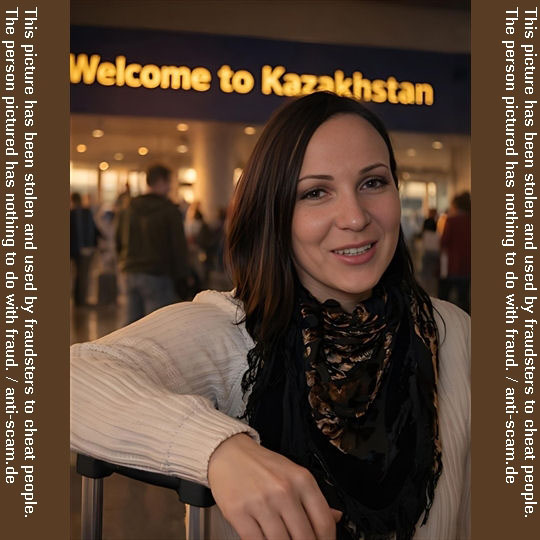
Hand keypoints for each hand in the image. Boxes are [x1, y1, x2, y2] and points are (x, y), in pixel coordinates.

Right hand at [208, 433, 341, 539]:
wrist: (228, 452)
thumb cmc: (261, 464)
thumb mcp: (293, 474)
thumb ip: (314, 498)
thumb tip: (336, 517)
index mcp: (302, 480)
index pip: (324, 523)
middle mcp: (283, 490)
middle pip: (304, 538)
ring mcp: (261, 502)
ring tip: (282, 538)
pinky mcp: (239, 512)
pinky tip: (265, 538)